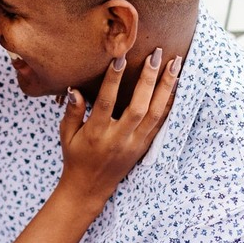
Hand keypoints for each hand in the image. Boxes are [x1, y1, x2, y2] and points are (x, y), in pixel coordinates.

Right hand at [58, 48, 178, 209]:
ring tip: (175, 64)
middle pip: (138, 107)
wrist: (90, 187)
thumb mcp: (66, 135)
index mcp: (96, 134)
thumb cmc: (76, 157)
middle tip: (156, 54)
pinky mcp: (144, 147)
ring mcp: (134, 144)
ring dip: (167, 87)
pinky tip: (176, 85)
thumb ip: (72, 112)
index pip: (106, 103)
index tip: (121, 58)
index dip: (113, 80)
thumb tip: (76, 89)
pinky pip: (161, 124)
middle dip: (149, 79)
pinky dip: (170, 103)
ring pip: (155, 114)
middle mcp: (118, 139)